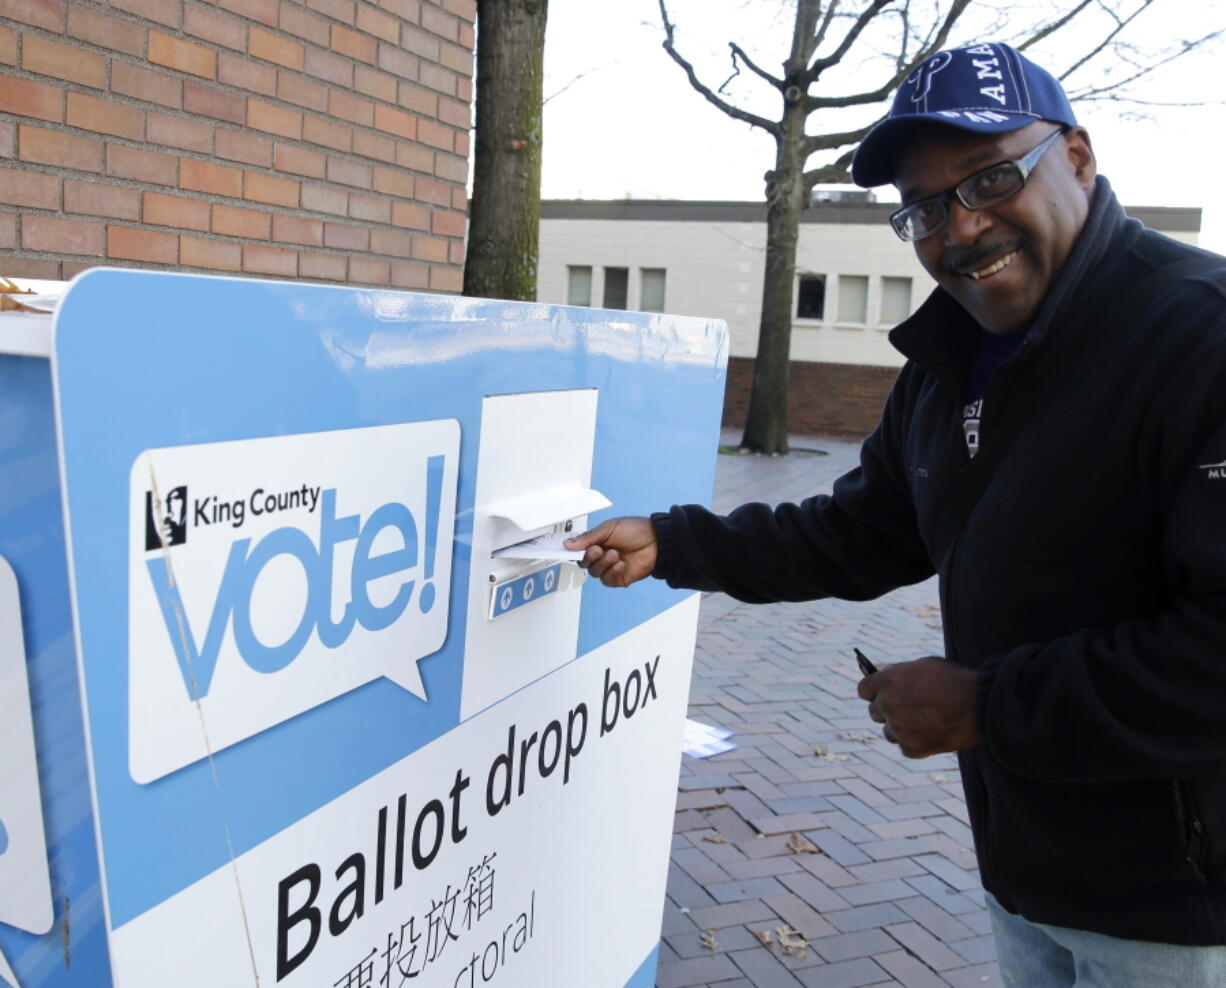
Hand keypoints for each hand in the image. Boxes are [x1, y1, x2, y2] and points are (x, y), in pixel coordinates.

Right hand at [564, 516, 657, 587]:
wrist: (658, 541)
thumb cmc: (637, 530)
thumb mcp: (609, 528)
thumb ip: (588, 537)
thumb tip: (569, 544)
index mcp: (597, 541)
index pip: (578, 549)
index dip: (571, 551)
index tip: (566, 550)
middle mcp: (602, 555)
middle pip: (584, 563)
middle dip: (589, 557)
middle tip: (598, 549)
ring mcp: (610, 567)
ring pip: (594, 572)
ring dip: (603, 563)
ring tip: (615, 554)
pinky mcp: (619, 578)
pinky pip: (607, 580)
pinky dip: (612, 572)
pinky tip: (620, 564)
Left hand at [857, 656, 981, 757]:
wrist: (981, 706)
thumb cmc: (956, 681)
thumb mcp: (925, 666)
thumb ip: (901, 675)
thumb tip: (888, 682)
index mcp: (888, 680)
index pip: (864, 690)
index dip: (873, 693)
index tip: (879, 695)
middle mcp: (887, 704)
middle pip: (874, 712)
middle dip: (888, 711)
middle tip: (907, 711)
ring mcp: (897, 727)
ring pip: (889, 731)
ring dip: (902, 729)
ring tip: (926, 723)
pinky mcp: (910, 748)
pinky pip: (906, 747)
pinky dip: (917, 743)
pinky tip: (934, 735)